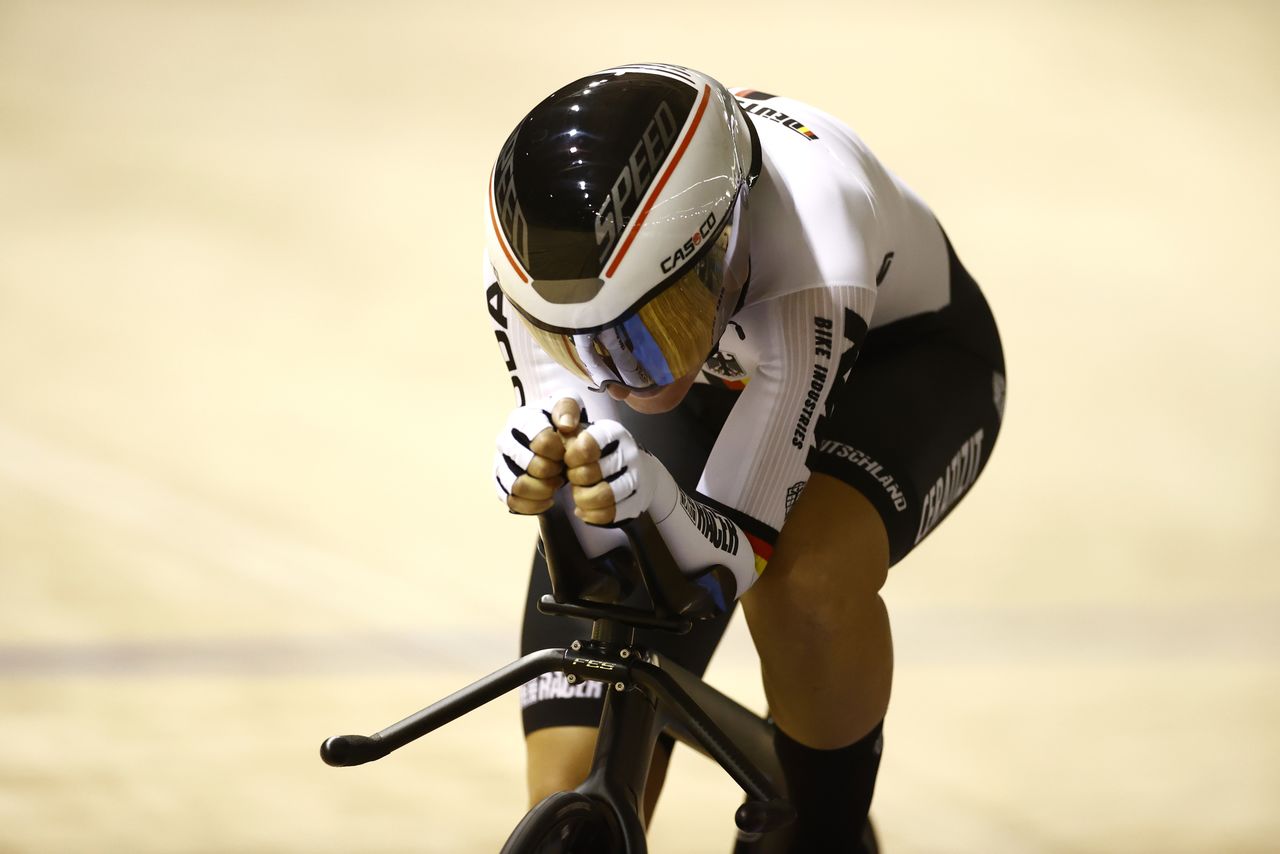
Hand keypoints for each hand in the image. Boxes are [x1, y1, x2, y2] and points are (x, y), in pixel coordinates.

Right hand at [494, 394, 584, 514]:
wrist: (550, 439)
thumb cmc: (559, 421)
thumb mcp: (569, 405)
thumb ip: (569, 408)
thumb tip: (566, 425)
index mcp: (521, 419)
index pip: (541, 440)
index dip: (559, 451)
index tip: (566, 452)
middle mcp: (505, 440)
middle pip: (531, 465)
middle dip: (553, 471)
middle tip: (562, 470)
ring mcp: (500, 462)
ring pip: (518, 486)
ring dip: (543, 490)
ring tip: (556, 485)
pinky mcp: (499, 483)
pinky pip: (513, 501)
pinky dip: (534, 505)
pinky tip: (548, 499)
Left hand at [564, 420, 655, 524]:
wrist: (641, 469)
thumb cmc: (604, 453)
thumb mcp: (587, 433)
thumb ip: (570, 431)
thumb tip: (563, 428)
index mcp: (614, 433)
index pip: (586, 447)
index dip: (571, 458)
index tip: (570, 461)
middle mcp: (628, 454)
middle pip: (589, 473)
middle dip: (574, 479)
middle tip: (574, 478)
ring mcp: (636, 478)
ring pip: (602, 496)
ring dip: (582, 499)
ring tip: (580, 495)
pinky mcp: (637, 501)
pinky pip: (610, 514)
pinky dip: (592, 515)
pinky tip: (586, 509)